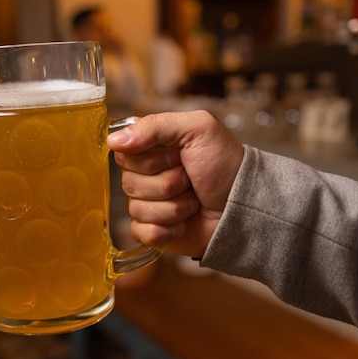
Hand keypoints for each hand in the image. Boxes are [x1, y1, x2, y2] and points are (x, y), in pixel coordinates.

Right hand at [107, 110, 243, 257]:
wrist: (245, 207)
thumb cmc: (225, 165)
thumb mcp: (197, 129)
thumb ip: (155, 126)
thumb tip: (112, 140)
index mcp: (150, 149)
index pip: (124, 154)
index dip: (150, 159)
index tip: (177, 157)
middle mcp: (145, 176)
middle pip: (129, 183)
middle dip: (167, 183)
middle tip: (190, 180)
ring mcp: (148, 204)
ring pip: (137, 209)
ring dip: (173, 207)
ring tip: (194, 202)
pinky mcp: (153, 231)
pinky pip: (141, 232)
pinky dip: (166, 230)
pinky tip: (183, 225)